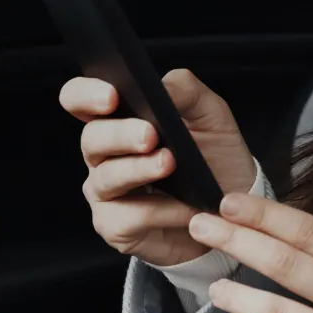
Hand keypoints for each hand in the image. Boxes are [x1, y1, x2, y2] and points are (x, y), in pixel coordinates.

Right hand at [60, 69, 257, 266]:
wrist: (232, 209)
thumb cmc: (215, 158)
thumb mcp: (211, 116)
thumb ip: (187, 92)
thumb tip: (163, 86)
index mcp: (117, 120)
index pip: (80, 99)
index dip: (86, 95)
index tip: (111, 96)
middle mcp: (103, 155)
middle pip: (91, 138)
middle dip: (119, 134)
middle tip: (150, 135)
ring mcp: (106, 192)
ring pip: (106, 178)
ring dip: (139, 169)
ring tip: (170, 164)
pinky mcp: (115, 227)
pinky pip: (128, 217)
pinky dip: (161, 210)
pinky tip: (186, 208)